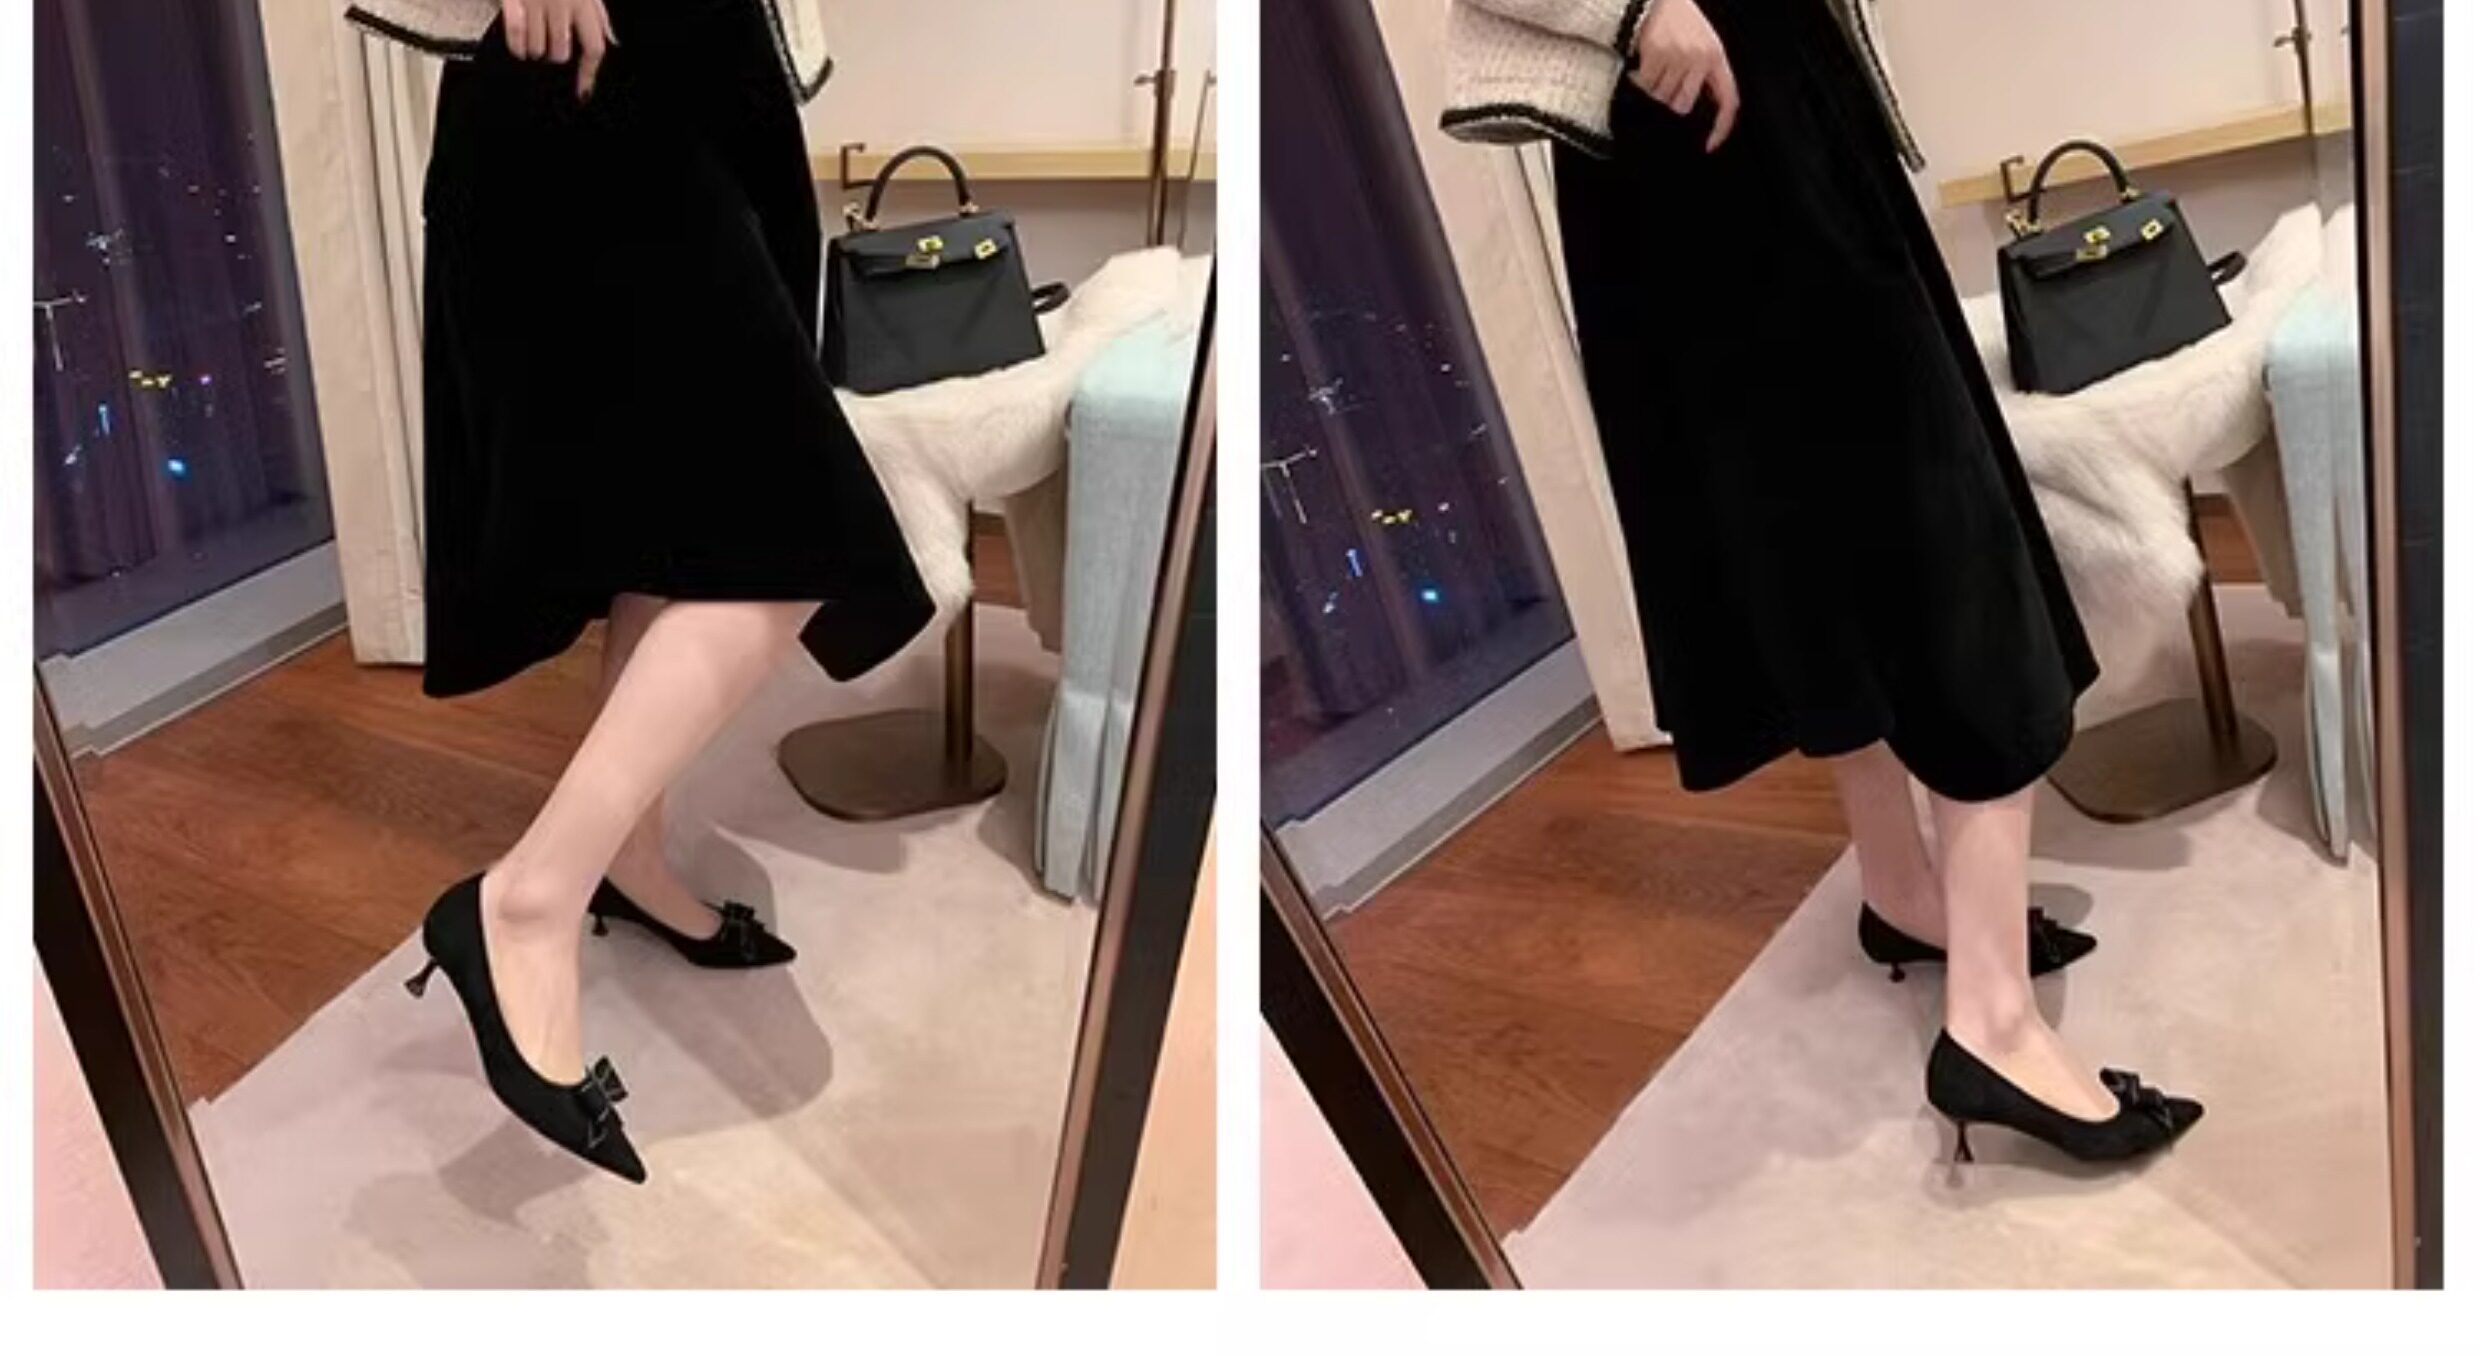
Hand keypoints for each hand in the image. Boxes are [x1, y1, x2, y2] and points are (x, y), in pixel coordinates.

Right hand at [502, 0, 616, 100]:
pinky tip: (518, 44)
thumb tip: (610, 40)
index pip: (593, 47)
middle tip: (547, 43)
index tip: (583, 93)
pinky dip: (516, 45)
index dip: (588, 74)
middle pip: (560, 54)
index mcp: (583, 0)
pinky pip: (515, 35)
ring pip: (536, 49)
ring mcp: (535, 0)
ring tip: (531, 34)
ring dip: (533, 50)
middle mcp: (561, 1)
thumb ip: (597, 13)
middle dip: (553, 55)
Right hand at [1630, 0, 1739, 151]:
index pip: (1728, 100)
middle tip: (1667, 80)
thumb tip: (1699, 106)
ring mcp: (1678, 57)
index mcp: (1716, 58)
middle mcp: (1700, 58)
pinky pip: (1646, 84)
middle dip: (1671, 98)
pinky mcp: (1656, 54)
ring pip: (1661, 96)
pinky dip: (1641, 78)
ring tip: (1657, 65)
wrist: (1658, 1)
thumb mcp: (1704, 44)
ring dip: (1654, 86)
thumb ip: (1706, 72)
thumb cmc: (1681, 23)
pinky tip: (1645, 62)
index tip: (1710, 144)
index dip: (1721, 127)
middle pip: (1682, 105)